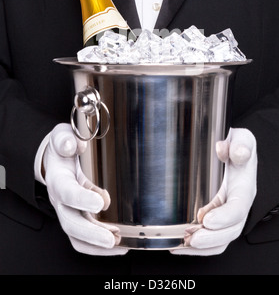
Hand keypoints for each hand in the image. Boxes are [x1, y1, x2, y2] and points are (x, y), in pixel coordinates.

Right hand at [43, 123, 127, 255]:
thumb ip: (65, 139)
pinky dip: (100, 246)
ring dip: (97, 245)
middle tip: (111, 238)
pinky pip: (85, 239)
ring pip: (77, 236)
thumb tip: (74, 145)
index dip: (82, 199)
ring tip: (119, 244)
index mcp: (58, 180)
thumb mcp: (61, 137)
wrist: (54, 160)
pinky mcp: (78, 217)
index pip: (67, 192)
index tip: (100, 203)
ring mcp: (68, 212)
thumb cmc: (61, 149)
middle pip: (70, 223)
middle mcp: (60, 201)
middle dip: (91, 233)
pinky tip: (119, 244)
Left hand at [171, 128, 256, 255]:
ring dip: (203, 246)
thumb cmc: (240, 147)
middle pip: (231, 231)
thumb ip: (240, 144)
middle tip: (191, 238)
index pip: (238, 209)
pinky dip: (199, 244)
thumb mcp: (243, 139)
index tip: (206, 219)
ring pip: (221, 239)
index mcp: (245, 189)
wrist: (240, 150)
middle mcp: (239, 205)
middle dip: (211, 239)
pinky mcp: (219, 216)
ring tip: (182, 243)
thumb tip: (229, 152)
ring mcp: (229, 213)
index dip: (224, 218)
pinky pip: (213, 236)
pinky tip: (181, 241)